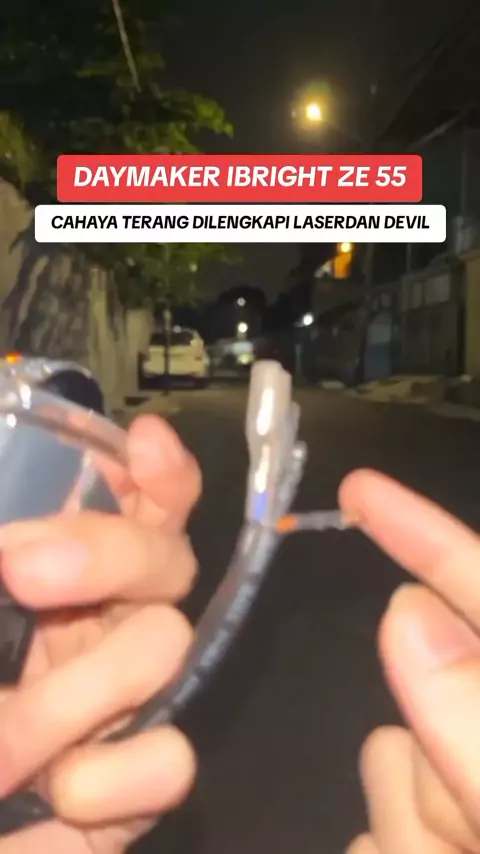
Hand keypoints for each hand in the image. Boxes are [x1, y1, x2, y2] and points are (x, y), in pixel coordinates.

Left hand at [0, 414, 200, 853]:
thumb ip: (5, 550)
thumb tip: (12, 539)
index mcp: (63, 573)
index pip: (136, 505)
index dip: (156, 471)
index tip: (148, 442)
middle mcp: (109, 622)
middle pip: (166, 558)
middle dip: (107, 553)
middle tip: (21, 572)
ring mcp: (130, 700)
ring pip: (168, 647)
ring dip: (79, 688)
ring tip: (4, 739)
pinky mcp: (139, 780)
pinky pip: (170, 762)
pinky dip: (112, 779)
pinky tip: (58, 791)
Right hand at [340, 470, 479, 853]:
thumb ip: (477, 720)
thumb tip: (412, 612)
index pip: (478, 590)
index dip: (424, 535)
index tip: (360, 488)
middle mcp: (478, 723)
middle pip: (418, 699)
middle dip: (431, 766)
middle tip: (466, 842)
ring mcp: (455, 789)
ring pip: (385, 768)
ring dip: (410, 831)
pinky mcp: (425, 838)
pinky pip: (369, 833)